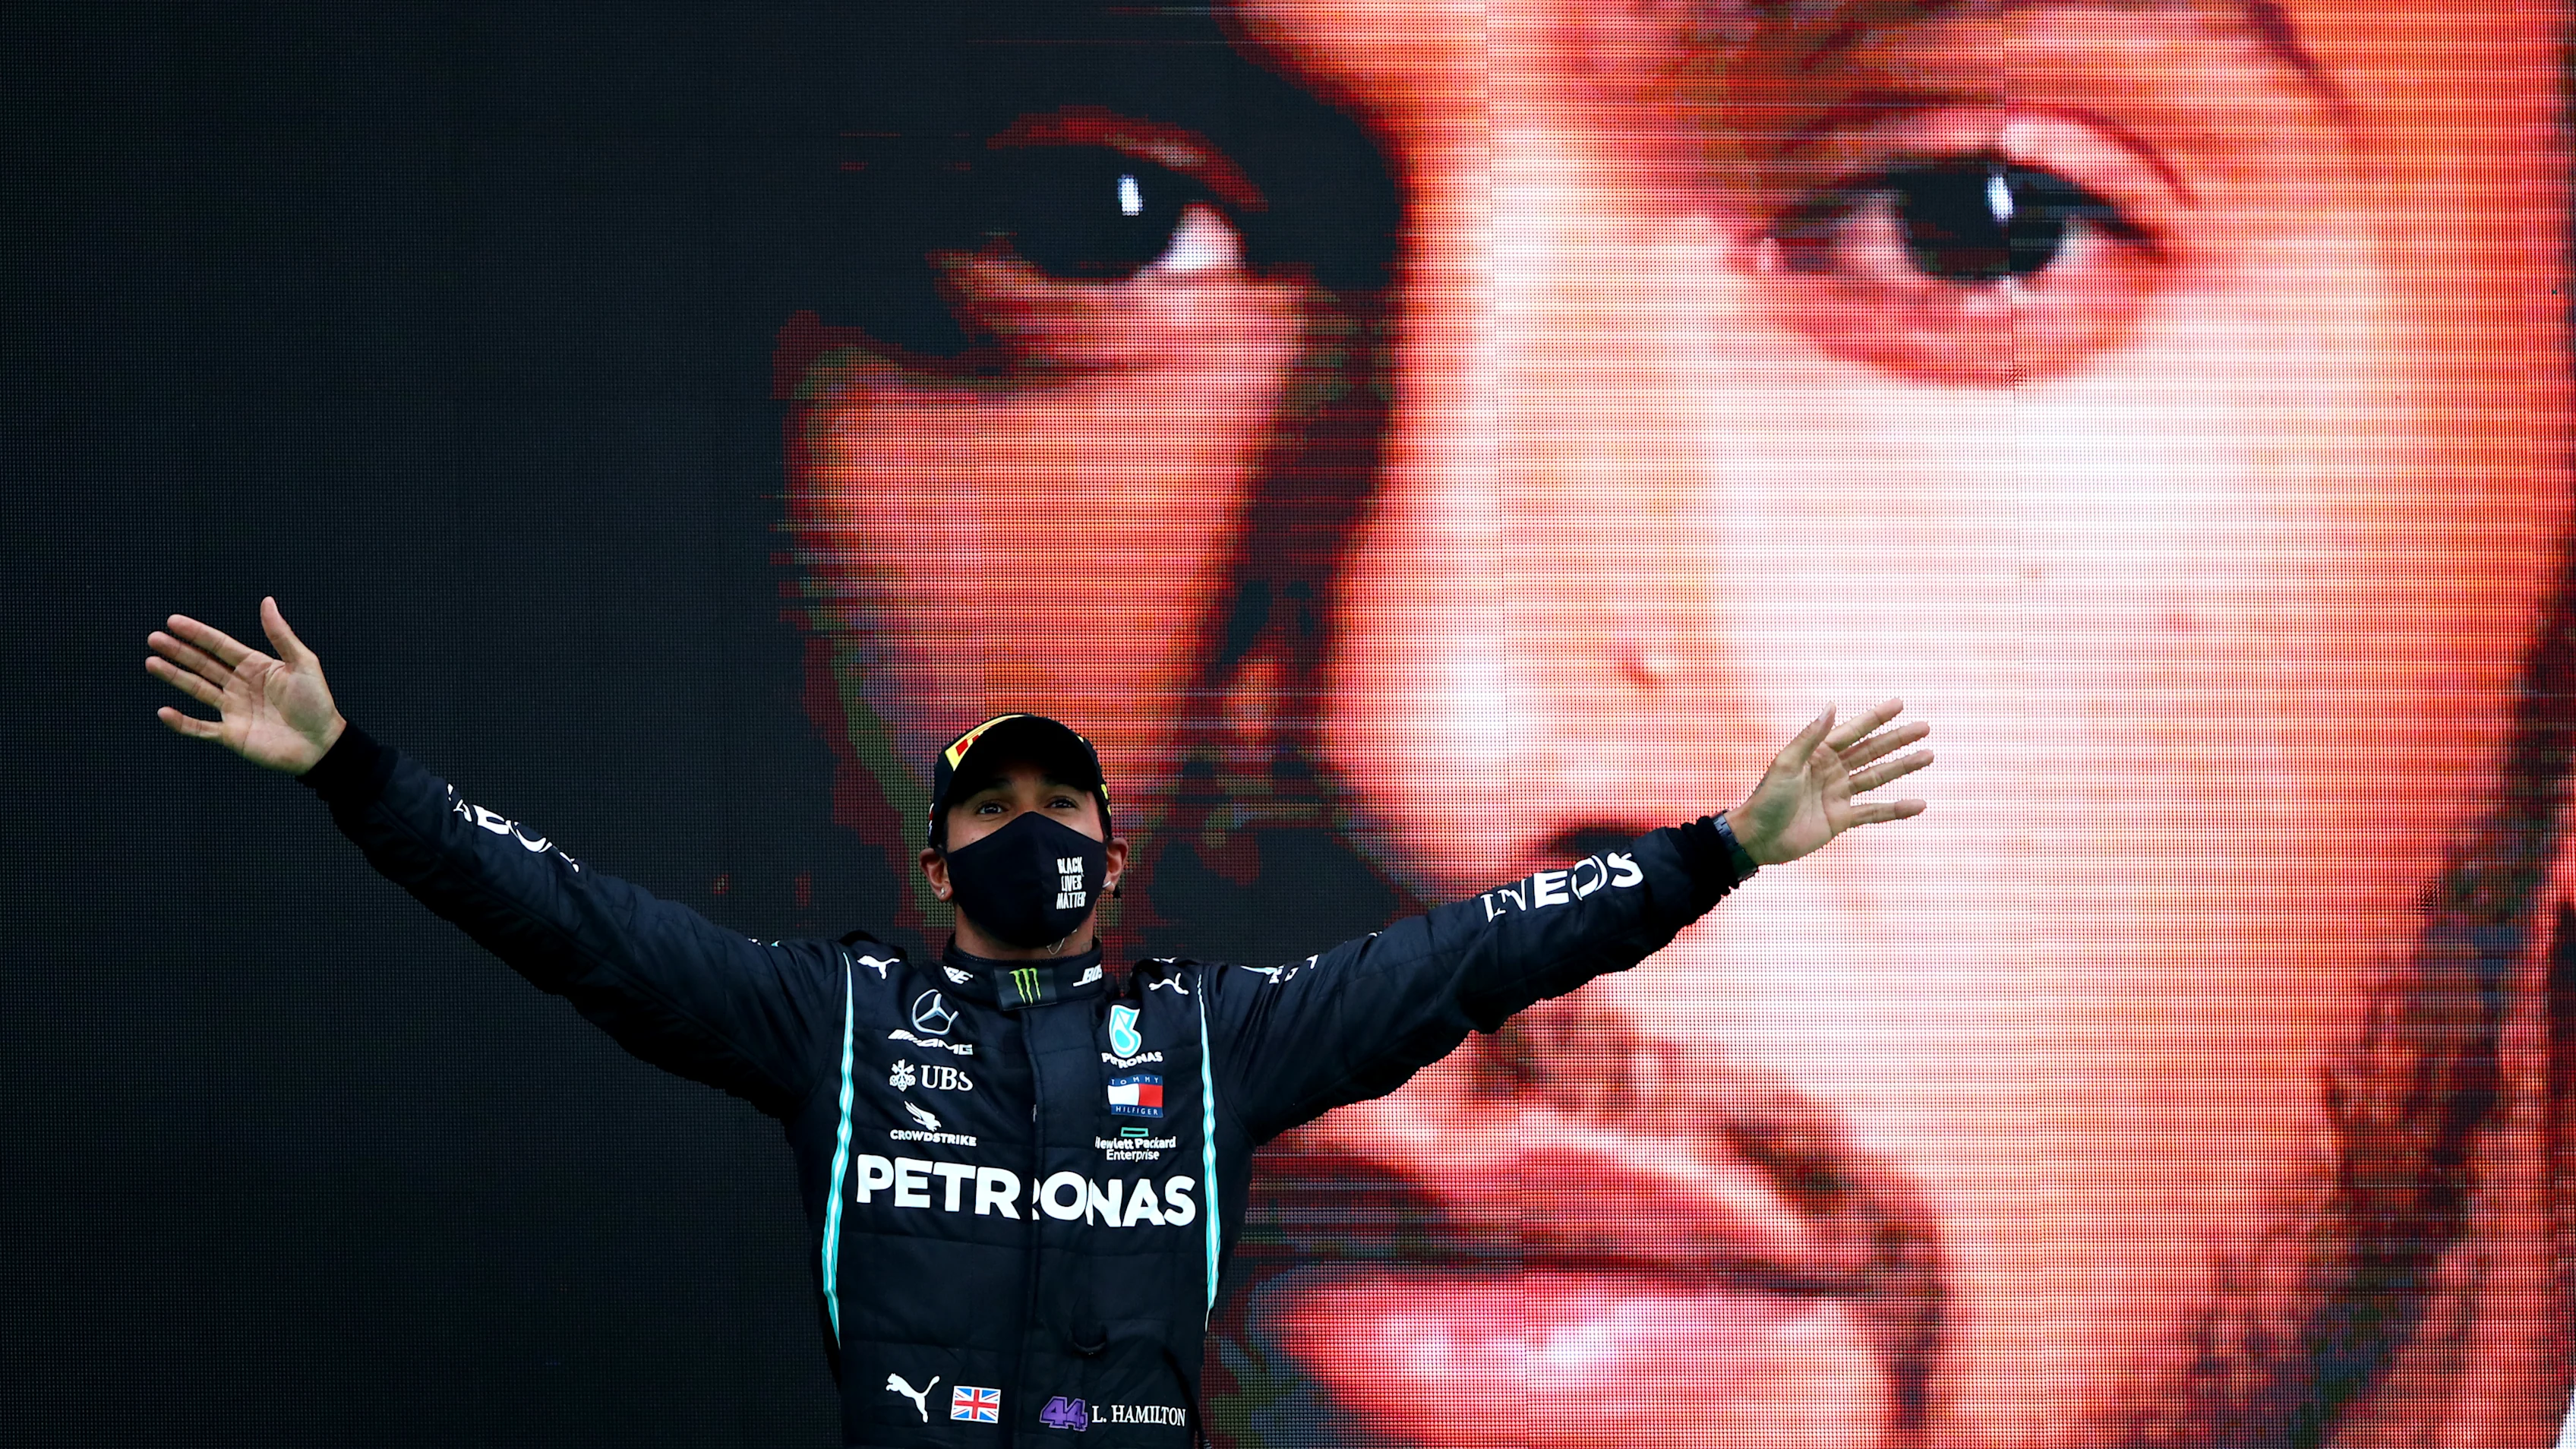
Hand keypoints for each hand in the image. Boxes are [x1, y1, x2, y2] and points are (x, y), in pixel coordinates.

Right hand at [147, 597, 347, 773]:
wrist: (322, 745)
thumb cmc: (317, 703)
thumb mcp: (303, 664)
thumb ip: (281, 635)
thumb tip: (267, 601)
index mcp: (256, 667)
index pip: (220, 646)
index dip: (197, 634)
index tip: (173, 621)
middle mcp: (241, 686)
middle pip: (203, 664)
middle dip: (179, 651)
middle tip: (154, 639)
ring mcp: (234, 710)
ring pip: (197, 689)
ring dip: (174, 676)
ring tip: (151, 662)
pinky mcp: (231, 735)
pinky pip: (200, 728)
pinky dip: (182, 723)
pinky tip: (164, 712)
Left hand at [1728, 699, 1931, 865]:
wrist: (1757, 839)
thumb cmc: (1766, 798)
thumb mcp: (1786, 764)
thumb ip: (1810, 738)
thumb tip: (1831, 706)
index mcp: (1817, 754)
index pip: (1852, 731)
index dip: (1875, 718)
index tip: (1900, 704)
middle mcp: (1831, 770)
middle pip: (1871, 751)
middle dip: (1897, 739)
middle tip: (1925, 728)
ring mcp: (1838, 795)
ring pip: (1877, 777)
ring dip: (1902, 767)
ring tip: (1928, 756)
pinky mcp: (1841, 819)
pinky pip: (1874, 812)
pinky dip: (1896, 810)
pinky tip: (1918, 805)